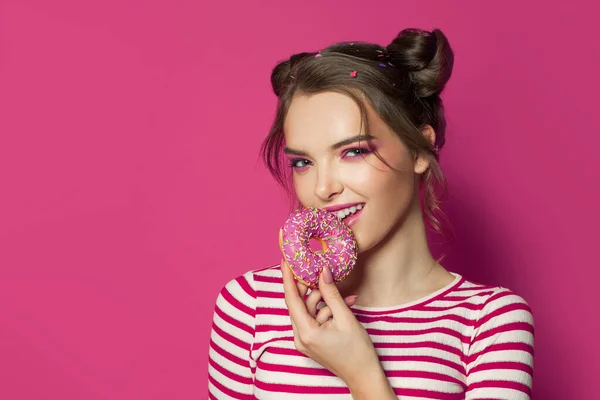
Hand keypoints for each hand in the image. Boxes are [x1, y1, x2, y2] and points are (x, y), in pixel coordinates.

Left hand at [280, 258, 390, 395]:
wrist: (364, 376)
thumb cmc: (358, 350)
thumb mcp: (345, 317)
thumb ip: (331, 293)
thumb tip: (322, 271)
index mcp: (306, 333)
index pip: (291, 299)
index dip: (288, 278)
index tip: (285, 260)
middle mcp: (300, 338)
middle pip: (299, 304)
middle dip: (313, 289)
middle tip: (322, 273)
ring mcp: (304, 341)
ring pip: (308, 310)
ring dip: (324, 301)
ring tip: (345, 298)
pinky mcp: (310, 342)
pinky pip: (313, 319)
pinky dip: (325, 311)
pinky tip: (343, 306)